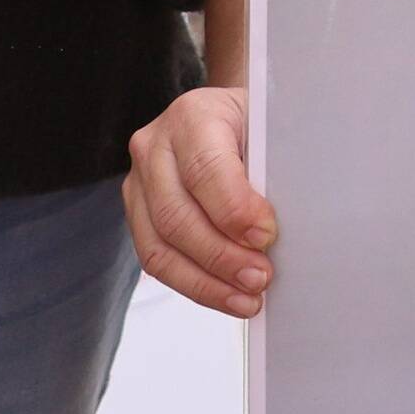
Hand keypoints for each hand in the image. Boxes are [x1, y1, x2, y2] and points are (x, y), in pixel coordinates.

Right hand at [127, 83, 275, 316]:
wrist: (226, 114)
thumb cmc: (253, 121)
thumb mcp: (270, 126)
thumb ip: (272, 166)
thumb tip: (277, 230)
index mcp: (192, 116)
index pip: (206, 170)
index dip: (235, 211)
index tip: (266, 236)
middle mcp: (155, 147)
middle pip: (177, 216)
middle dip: (222, 257)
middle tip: (260, 278)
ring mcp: (138, 182)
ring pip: (159, 247)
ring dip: (206, 282)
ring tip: (246, 299)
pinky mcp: (137, 213)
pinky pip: (156, 259)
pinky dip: (193, 283)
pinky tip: (225, 295)